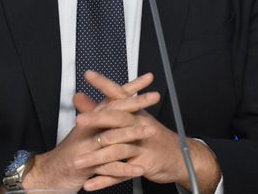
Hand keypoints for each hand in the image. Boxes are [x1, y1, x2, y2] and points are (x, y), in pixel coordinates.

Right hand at [21, 72, 159, 190]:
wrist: (48, 173)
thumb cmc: (70, 153)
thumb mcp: (83, 131)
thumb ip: (95, 114)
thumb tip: (108, 98)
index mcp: (90, 119)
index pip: (111, 98)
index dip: (129, 88)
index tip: (147, 78)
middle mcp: (88, 129)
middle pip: (114, 112)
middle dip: (136, 103)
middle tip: (154, 97)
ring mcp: (88, 147)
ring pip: (113, 138)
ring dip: (134, 134)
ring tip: (152, 131)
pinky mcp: (87, 166)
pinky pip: (109, 167)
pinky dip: (125, 168)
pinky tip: (139, 168)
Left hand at [72, 72, 221, 192]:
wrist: (180, 156)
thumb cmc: (152, 136)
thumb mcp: (132, 118)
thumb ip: (102, 108)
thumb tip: (80, 97)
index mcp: (136, 113)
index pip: (119, 94)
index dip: (104, 84)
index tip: (89, 75)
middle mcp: (140, 126)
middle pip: (118, 119)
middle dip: (97, 120)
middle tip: (79, 121)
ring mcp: (142, 146)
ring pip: (117, 149)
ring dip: (95, 157)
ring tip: (77, 162)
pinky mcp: (142, 165)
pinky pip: (121, 173)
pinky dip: (104, 180)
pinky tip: (90, 183)